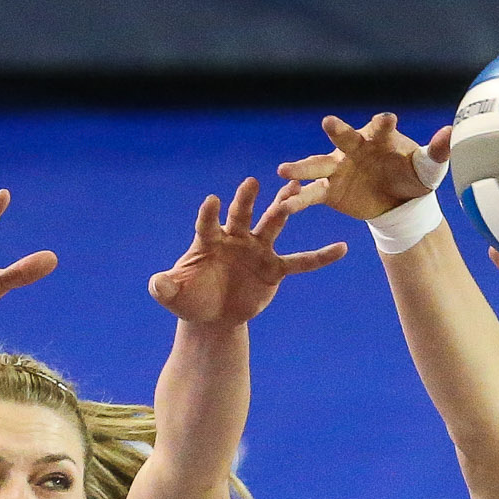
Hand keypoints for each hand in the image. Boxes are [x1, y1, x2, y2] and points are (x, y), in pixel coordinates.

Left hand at [147, 179, 345, 326]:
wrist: (212, 316)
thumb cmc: (190, 299)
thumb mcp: (173, 296)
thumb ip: (164, 287)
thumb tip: (157, 284)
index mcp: (209, 240)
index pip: (208, 223)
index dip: (209, 213)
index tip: (212, 201)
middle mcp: (236, 237)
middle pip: (242, 215)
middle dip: (246, 200)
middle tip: (252, 182)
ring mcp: (258, 250)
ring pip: (273, 226)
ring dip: (283, 209)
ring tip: (297, 190)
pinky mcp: (275, 268)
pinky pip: (301, 261)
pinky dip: (320, 257)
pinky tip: (341, 248)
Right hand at [278, 112, 452, 221]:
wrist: (397, 203)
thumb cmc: (412, 177)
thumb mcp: (427, 168)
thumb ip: (436, 151)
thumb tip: (451, 133)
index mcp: (379, 138)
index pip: (380, 127)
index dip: (383, 123)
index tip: (388, 119)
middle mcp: (354, 148)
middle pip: (343, 138)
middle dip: (337, 131)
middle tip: (328, 123)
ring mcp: (339, 169)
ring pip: (317, 166)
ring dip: (300, 167)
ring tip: (282, 170)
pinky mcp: (330, 191)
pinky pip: (311, 195)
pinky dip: (297, 201)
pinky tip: (283, 206)